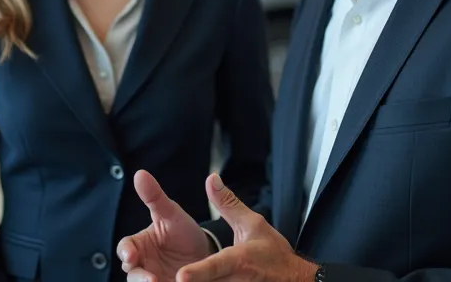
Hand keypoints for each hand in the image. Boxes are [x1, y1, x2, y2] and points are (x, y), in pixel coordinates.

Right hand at [117, 170, 213, 281]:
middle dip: (139, 278)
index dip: (127, 252)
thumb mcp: (171, 214)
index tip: (131, 255)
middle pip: (132, 274)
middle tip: (150, 280)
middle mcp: (142, 265)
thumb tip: (139, 173)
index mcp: (139, 245)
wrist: (207, 254)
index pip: (125, 248)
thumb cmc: (183, 232)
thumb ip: (155, 197)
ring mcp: (153, 279)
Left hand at [175, 174, 317, 281]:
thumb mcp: (253, 223)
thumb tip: (211, 178)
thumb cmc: (272, 253)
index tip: (180, 275)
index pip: (217, 266)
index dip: (199, 272)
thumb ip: (228, 204)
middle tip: (159, 279)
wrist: (292, 281)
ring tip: (167, 281)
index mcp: (239, 260)